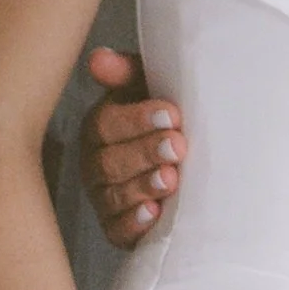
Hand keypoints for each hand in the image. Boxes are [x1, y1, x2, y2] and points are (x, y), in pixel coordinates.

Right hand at [81, 49, 189, 248]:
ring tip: (171, 179)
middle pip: (109, 162)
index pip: (107, 124)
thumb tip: (98, 59)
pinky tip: (154, 213)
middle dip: (144, 153)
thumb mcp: (150, 87)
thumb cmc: (168, 118)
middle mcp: (97, 163)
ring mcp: (105, 198)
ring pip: (113, 196)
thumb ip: (128, 72)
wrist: (192, 160)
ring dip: (142, 187)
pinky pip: (117, 230)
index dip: (137, 120)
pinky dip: (134, 223)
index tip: (173, 115)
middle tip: (177, 147)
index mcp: (102, 127)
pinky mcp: (119, 228)